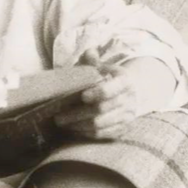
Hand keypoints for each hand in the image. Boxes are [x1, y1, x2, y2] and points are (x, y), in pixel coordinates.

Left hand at [54, 50, 175, 140]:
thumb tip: (90, 52)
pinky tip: (72, 129)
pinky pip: (102, 135)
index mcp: (124, 81)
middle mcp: (129, 100)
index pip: (111, 89)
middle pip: (101, 110)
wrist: (128, 92)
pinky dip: (86, 133)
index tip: (82, 96)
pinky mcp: (122, 129)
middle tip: (58, 116)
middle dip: (77, 114)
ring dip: (78, 125)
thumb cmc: (108, 77)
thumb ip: (93, 59)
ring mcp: (126, 116)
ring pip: (100, 125)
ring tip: (62, 123)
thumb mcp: (101, 66)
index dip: (97, 93)